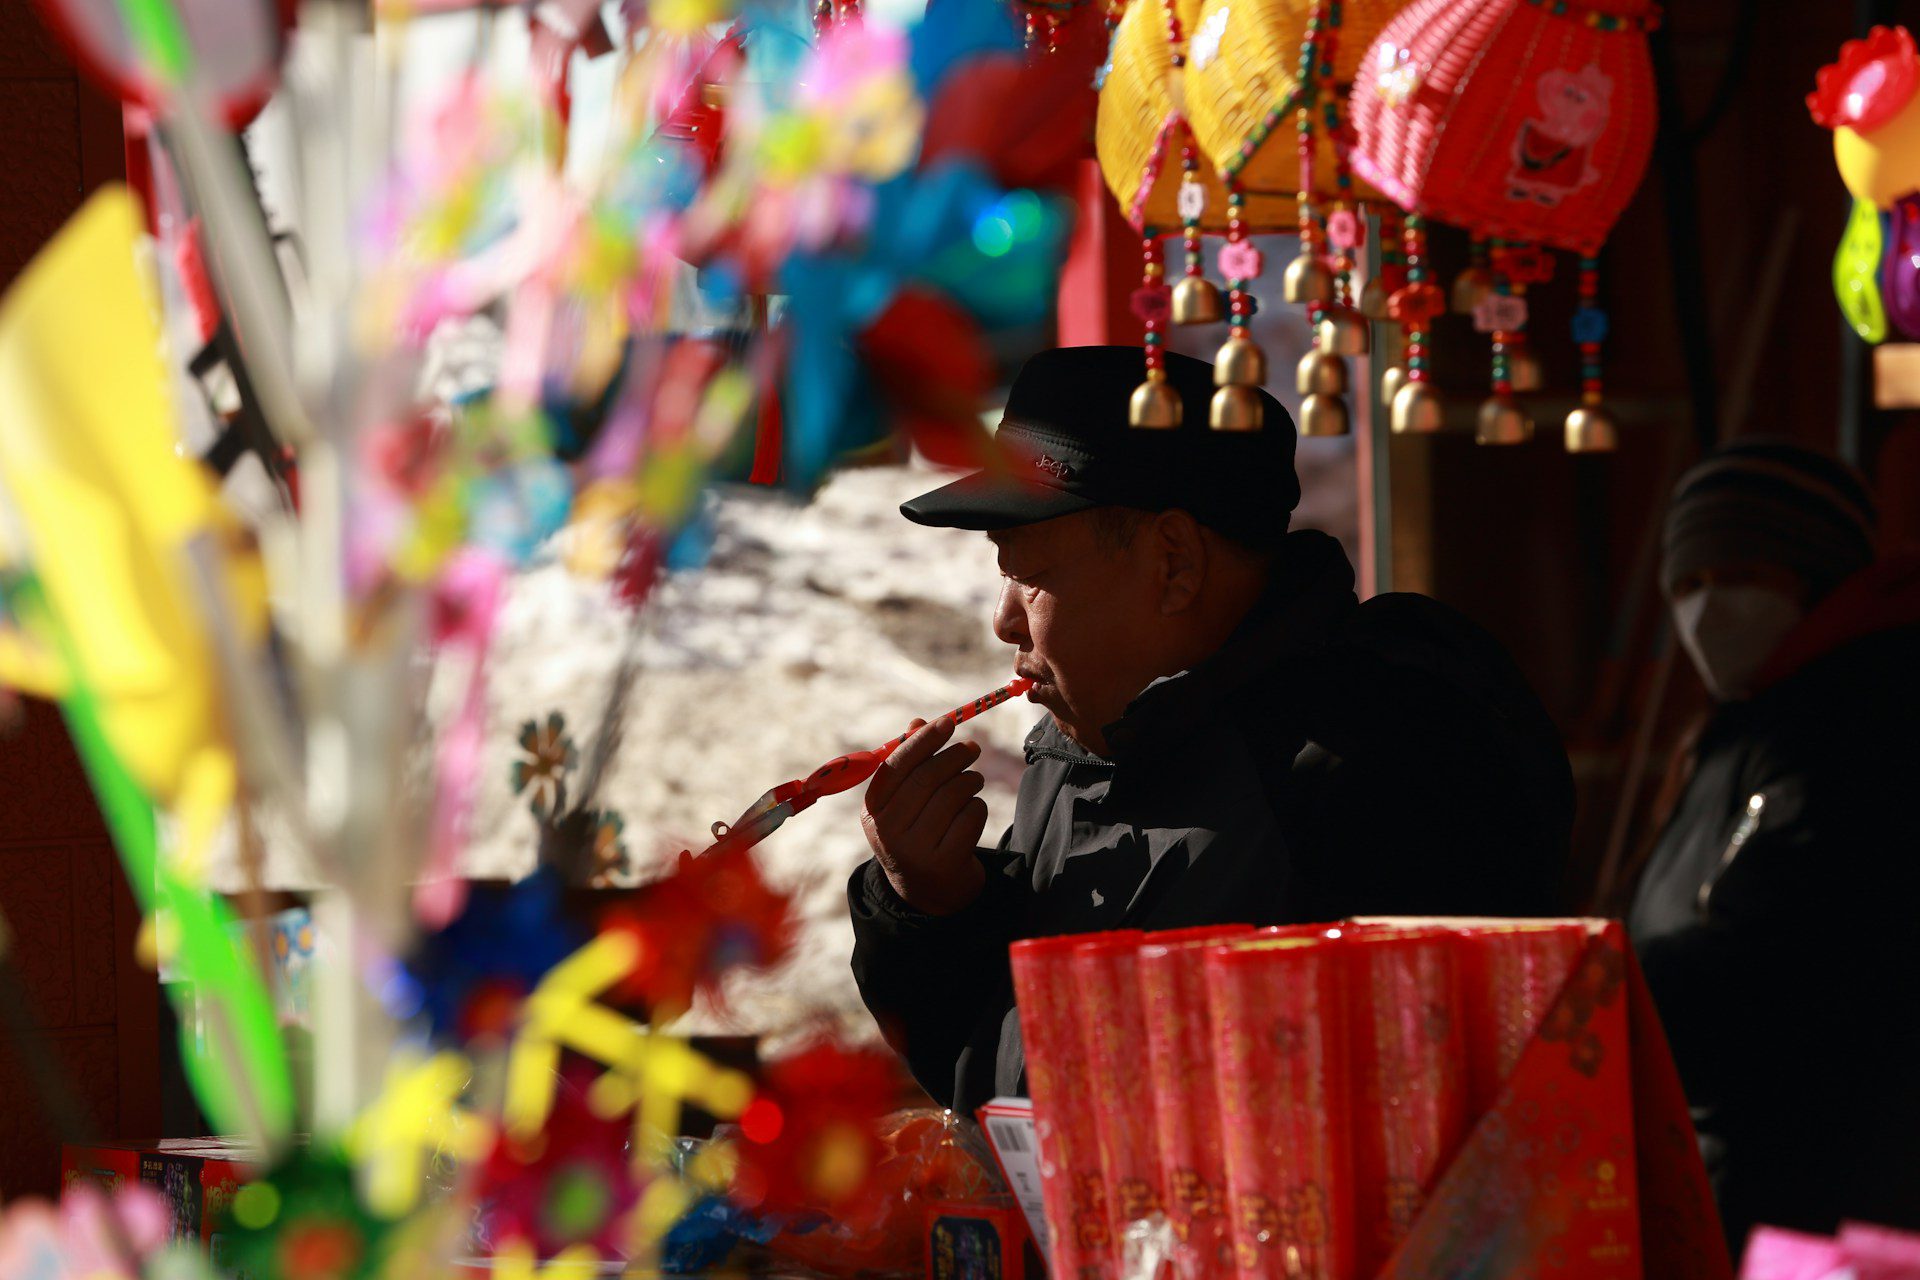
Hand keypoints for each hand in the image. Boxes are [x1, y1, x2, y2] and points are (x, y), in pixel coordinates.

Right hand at [862, 715, 988, 914]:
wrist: (930, 890)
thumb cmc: (917, 831)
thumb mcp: (904, 801)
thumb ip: (909, 762)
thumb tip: (918, 722)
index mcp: (872, 812)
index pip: (896, 766)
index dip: (923, 741)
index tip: (947, 721)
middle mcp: (887, 833)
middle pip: (927, 778)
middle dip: (954, 756)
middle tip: (972, 748)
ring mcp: (914, 851)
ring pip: (953, 795)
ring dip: (970, 781)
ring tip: (973, 781)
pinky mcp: (944, 863)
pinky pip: (970, 816)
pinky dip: (977, 807)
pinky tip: (971, 812)